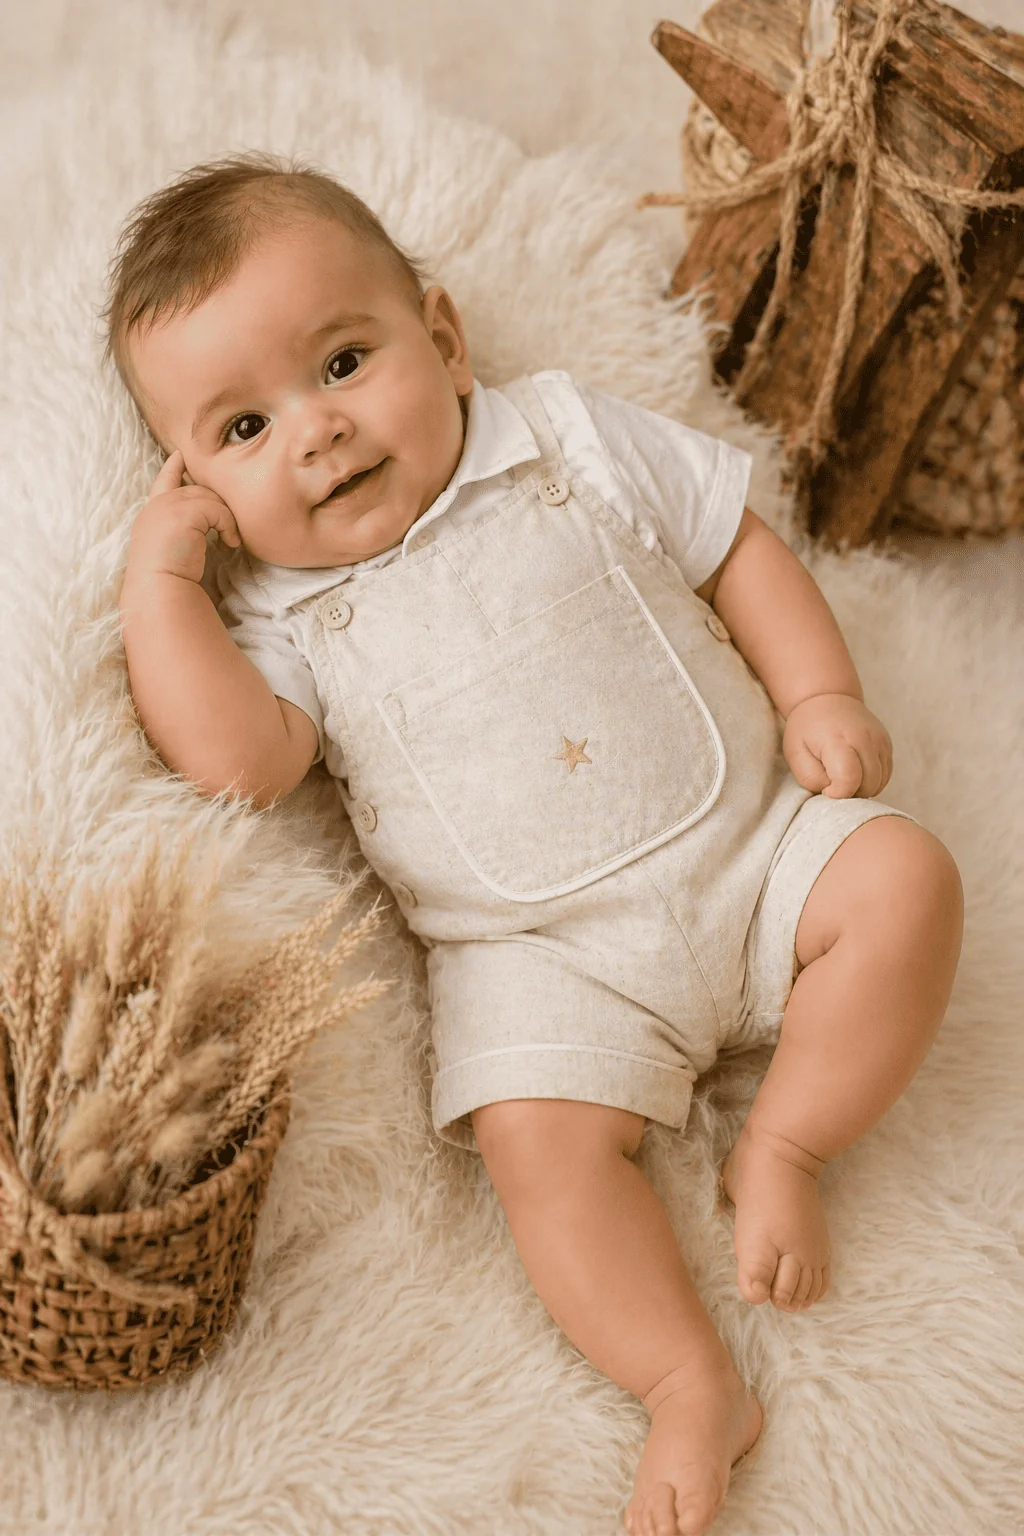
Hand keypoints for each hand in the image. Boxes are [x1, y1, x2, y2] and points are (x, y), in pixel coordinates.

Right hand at [125, 449, 241, 584]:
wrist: (158, 589)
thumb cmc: (167, 579)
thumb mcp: (171, 547)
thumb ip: (182, 529)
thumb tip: (205, 524)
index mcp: (151, 515)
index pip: (163, 482)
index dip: (173, 467)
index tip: (181, 455)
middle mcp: (157, 506)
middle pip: (197, 489)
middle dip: (216, 505)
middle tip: (227, 528)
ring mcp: (169, 506)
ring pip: (210, 498)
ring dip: (225, 519)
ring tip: (229, 541)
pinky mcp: (185, 513)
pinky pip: (218, 510)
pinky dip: (228, 526)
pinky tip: (230, 544)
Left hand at [782, 693, 892, 798]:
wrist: (826, 699)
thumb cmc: (807, 729)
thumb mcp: (795, 752)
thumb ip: (811, 777)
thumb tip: (832, 792)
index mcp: (837, 739)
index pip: (849, 778)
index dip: (838, 793)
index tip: (826, 789)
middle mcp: (864, 738)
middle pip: (868, 784)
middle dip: (851, 794)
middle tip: (834, 785)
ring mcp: (879, 740)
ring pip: (879, 782)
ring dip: (863, 789)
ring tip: (843, 778)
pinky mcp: (887, 743)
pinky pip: (886, 774)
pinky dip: (872, 781)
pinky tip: (856, 774)